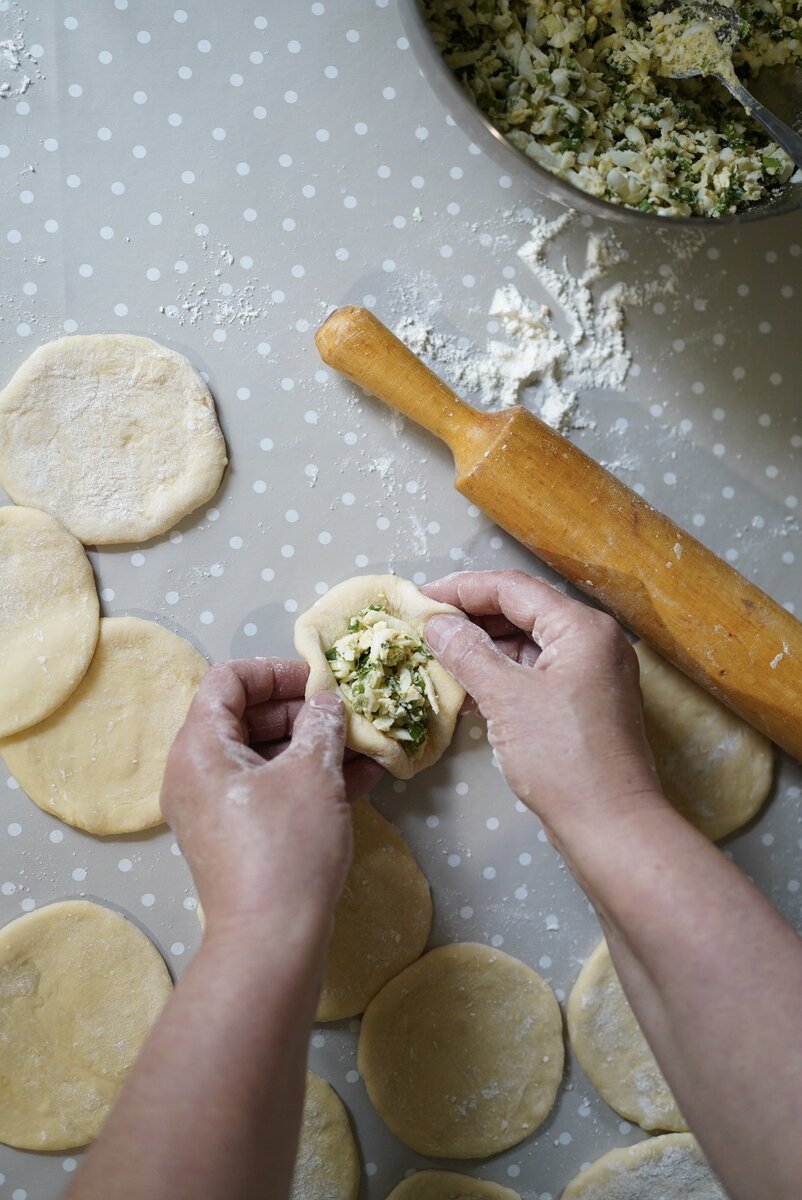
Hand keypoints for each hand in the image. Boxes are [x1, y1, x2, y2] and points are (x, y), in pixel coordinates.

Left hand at [161, 658, 382, 946]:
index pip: (228, 680)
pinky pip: (270, 790)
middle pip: (245, 716)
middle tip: (347, 713)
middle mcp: (196, 773)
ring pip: (263, 756)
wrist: (271, 942)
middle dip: (301, 710)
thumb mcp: (312, 774)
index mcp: (199, 747)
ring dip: (312, 746)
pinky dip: (307, 779)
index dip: (276, 671)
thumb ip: (321, 726)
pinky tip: (361, 777)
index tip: (321, 681)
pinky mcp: (236, 837)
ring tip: (365, 743)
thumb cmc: (286, 848)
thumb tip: (327, 703)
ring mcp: (214, 808)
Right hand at [422, 570, 663, 839]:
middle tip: (425, 627)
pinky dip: (503, 676)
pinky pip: (537, 674)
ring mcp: (593, 673)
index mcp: (581, 628)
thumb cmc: (563, 759)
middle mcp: (594, 641)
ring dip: (484, 649)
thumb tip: (436, 623)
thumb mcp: (506, 699)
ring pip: (528, 644)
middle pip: (522, 612)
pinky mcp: (585, 703)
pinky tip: (467, 692)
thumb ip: (467, 653)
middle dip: (471, 618)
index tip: (421, 597)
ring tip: (438, 657)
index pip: (513, 588)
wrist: (612, 826)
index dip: (462, 588)